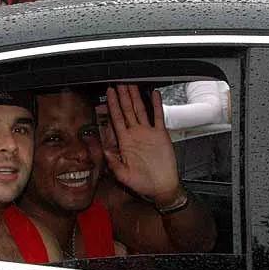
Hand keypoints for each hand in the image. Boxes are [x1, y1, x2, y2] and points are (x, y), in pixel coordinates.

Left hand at [103, 85, 181, 202]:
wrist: (162, 187)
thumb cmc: (143, 183)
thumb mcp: (124, 176)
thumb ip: (114, 164)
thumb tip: (106, 151)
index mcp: (125, 143)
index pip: (117, 119)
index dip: (113, 105)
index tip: (109, 93)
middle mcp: (135, 135)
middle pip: (127, 111)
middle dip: (122, 96)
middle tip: (119, 82)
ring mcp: (148, 133)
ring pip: (140, 110)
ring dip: (136, 97)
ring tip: (132, 84)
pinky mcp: (161, 135)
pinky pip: (158, 117)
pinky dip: (156, 105)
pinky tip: (154, 95)